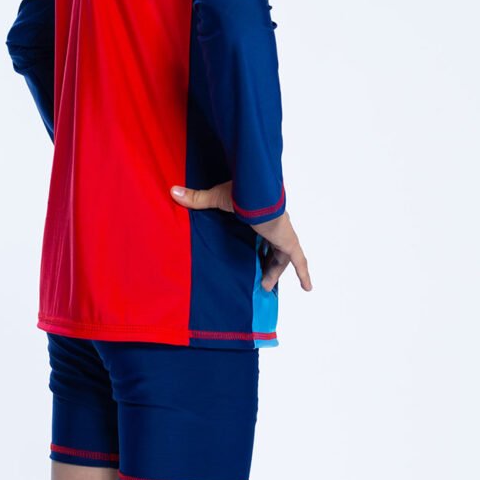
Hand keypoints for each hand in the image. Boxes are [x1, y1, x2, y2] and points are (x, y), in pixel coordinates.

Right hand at [170, 181, 311, 293]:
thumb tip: (172, 192)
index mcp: (257, 216)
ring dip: (275, 271)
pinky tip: (307, 287)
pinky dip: (303, 273)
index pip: (258, 231)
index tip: (252, 249)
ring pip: (281, 257)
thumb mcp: (216, 199)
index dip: (255, 240)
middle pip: (269, 247)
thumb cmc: (241, 195)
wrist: (259, 197)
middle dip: (264, 262)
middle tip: (257, 275)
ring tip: (265, 286)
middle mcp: (272, 226)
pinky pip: (298, 260)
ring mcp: (282, 235)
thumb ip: (197, 199)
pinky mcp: (288, 242)